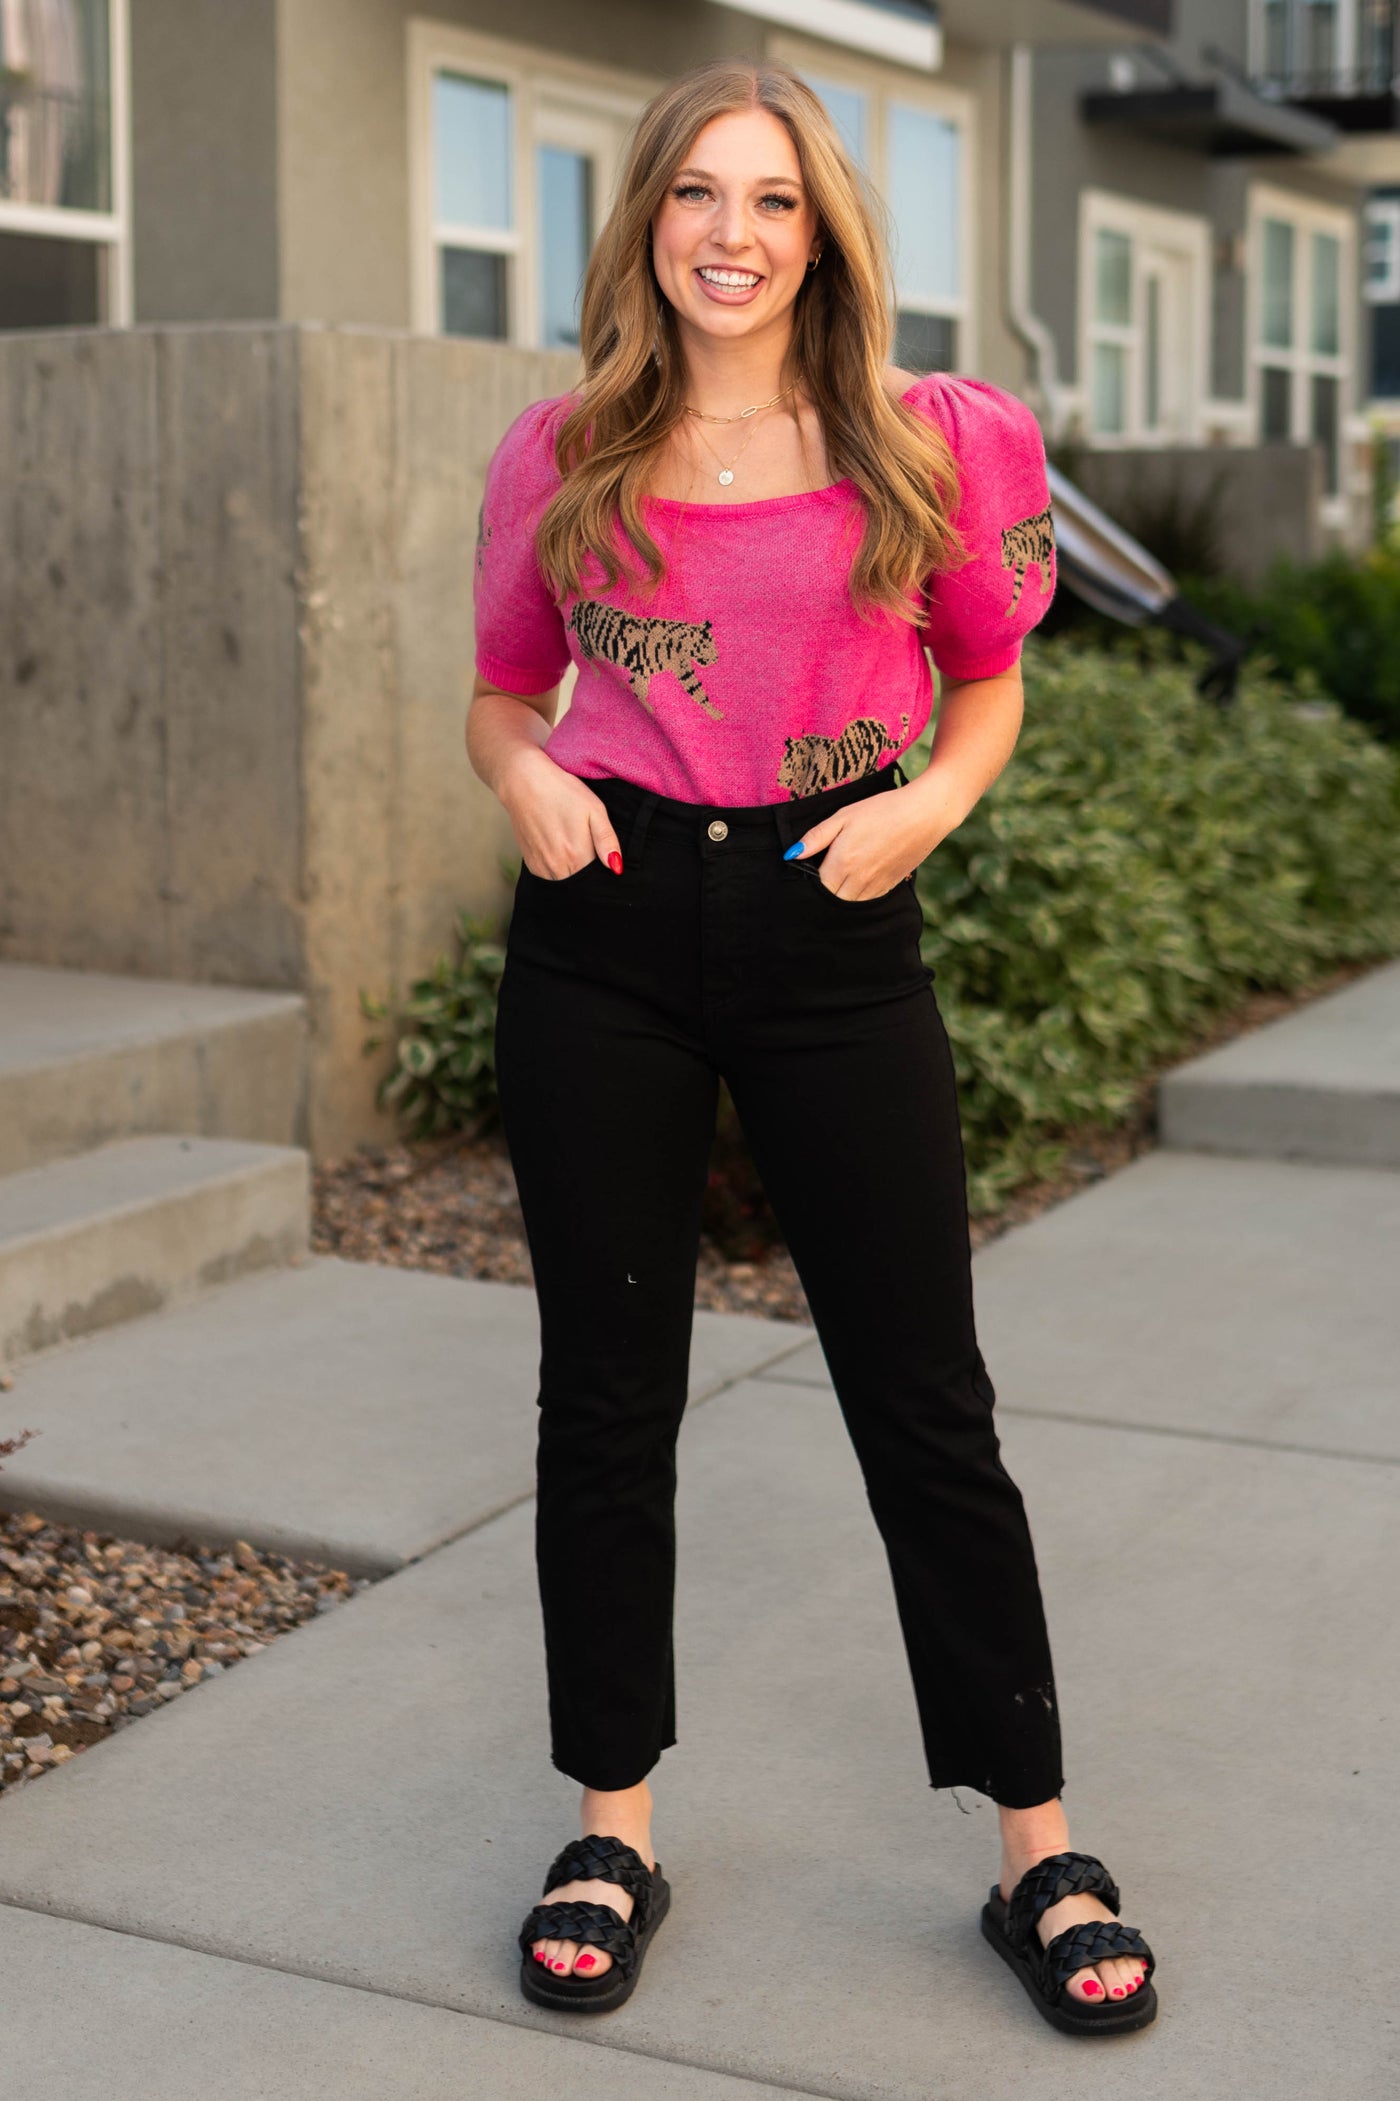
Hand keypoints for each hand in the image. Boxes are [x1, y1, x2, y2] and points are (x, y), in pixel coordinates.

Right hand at [498, 748, 623, 879]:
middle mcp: (558, 867)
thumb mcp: (594, 809)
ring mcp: (542, 867)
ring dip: (573, 870)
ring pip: (565, 881)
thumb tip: (617, 868)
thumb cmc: (562, 791)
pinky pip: (551, 876)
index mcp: (577, 856)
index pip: (598, 878)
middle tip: (586, 843)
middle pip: (581, 882)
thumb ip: (607, 840)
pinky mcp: (531, 864)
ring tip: (570, 841)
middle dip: (588, 871)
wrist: (523, 782)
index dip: (603, 868)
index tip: (601, 853)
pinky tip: (558, 845)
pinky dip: (558, 867)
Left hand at [786, 771, 961, 899]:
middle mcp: (858, 881)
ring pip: (849, 903)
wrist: (924, 814)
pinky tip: (857, 879)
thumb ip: (816, 837)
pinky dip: (858, 895)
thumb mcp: (844, 816)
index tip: (809, 871)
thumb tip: (791, 855)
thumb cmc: (882, 810)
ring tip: (840, 877)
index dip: (809, 882)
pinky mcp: (890, 886)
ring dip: (840, 895)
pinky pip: (867, 901)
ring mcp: (875, 886)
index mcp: (842, 863)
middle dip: (823, 892)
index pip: (816, 887)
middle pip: (831, 899)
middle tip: (823, 875)